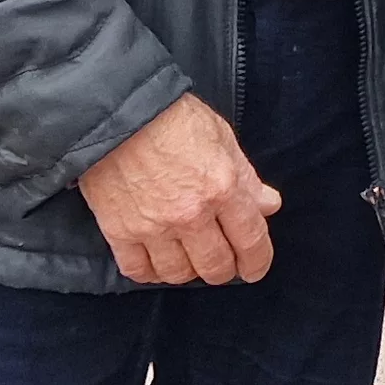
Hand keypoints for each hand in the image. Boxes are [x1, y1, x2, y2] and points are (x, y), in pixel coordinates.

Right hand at [76, 96, 281, 284]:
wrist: (115, 111)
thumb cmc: (171, 116)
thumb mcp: (221, 137)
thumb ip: (246, 177)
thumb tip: (268, 205)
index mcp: (222, 188)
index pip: (251, 241)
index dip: (257, 261)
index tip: (254, 268)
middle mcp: (190, 214)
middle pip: (215, 267)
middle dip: (224, 269)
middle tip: (221, 262)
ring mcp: (153, 227)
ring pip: (178, 274)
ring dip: (188, 270)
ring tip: (188, 257)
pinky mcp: (119, 231)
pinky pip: (138, 270)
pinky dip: (150, 272)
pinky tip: (156, 261)